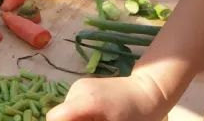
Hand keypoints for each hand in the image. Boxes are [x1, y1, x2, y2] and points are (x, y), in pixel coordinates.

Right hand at [46, 73, 168, 120]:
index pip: (55, 117)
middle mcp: (77, 90)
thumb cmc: (137, 116)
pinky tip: (98, 117)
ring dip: (77, 120)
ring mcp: (79, 86)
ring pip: (67, 111)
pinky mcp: (83, 85)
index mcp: (85, 101)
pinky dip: (80, 114)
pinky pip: (74, 105)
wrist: (149, 91)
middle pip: (60, 115)